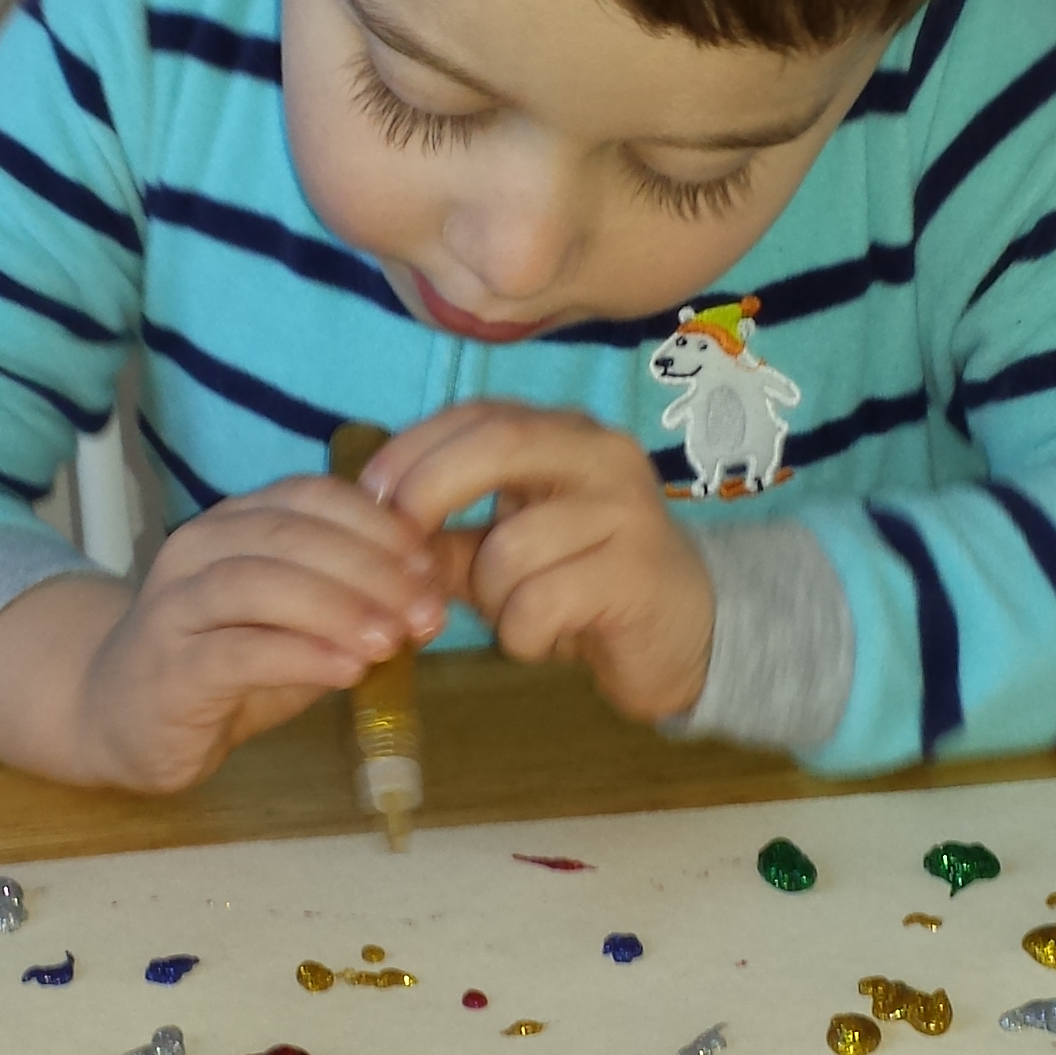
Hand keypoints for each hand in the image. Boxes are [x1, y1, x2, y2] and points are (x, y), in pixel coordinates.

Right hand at [0, 476, 440, 791]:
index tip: (430, 561)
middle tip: (426, 608)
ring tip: (393, 639)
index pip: (311, 496)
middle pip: (291, 536)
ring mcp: (177, 604)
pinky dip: (300, 655)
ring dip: (339, 608)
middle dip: (371, 568)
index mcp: (234, 522)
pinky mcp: (169, 666)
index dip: (377, 523)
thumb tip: (430, 596)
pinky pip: (237, 650)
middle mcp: (199, 549)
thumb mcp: (293, 623)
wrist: (119, 716)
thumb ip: (349, 602)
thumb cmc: (222, 663)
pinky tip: (348, 670)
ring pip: (261, 584)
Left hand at [358, 401, 712, 720]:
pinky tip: (542, 638)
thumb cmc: (583, 583)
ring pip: (509, 546)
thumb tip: (374, 532)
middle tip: (406, 554)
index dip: (412, 449)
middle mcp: (599, 454)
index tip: (368, 495)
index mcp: (562, 434)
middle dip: (431, 494)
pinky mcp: (638, 572)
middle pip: (495, 444)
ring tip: (517, 615)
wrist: (687, 634)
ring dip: (490, 599)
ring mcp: (625, 509)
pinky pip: (541, 601)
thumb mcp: (507, 551)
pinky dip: (522, 634)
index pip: (475, 415)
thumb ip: (447, 537)